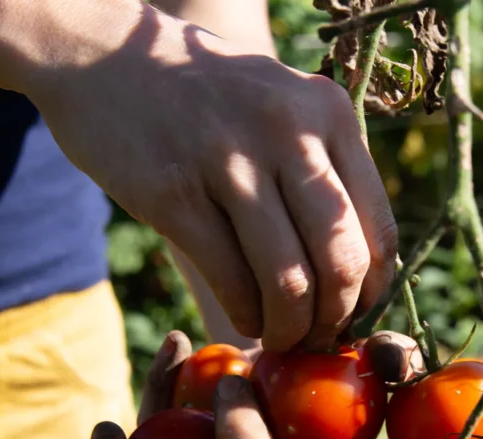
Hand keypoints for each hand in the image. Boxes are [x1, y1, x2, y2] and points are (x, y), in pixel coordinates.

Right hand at [23, 1, 397, 351]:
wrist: (105, 56)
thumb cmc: (206, 97)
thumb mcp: (281, 104)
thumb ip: (322, 168)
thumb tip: (356, 270)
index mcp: (327, 113)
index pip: (377, 228)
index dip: (373, 291)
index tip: (354, 315)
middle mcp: (287, 132)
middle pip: (341, 261)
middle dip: (334, 319)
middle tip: (315, 337)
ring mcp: (229, 162)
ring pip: (288, 282)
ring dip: (288, 328)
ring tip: (279, 336)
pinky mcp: (174, 193)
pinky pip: (231, 280)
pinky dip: (246, 314)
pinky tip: (245, 316)